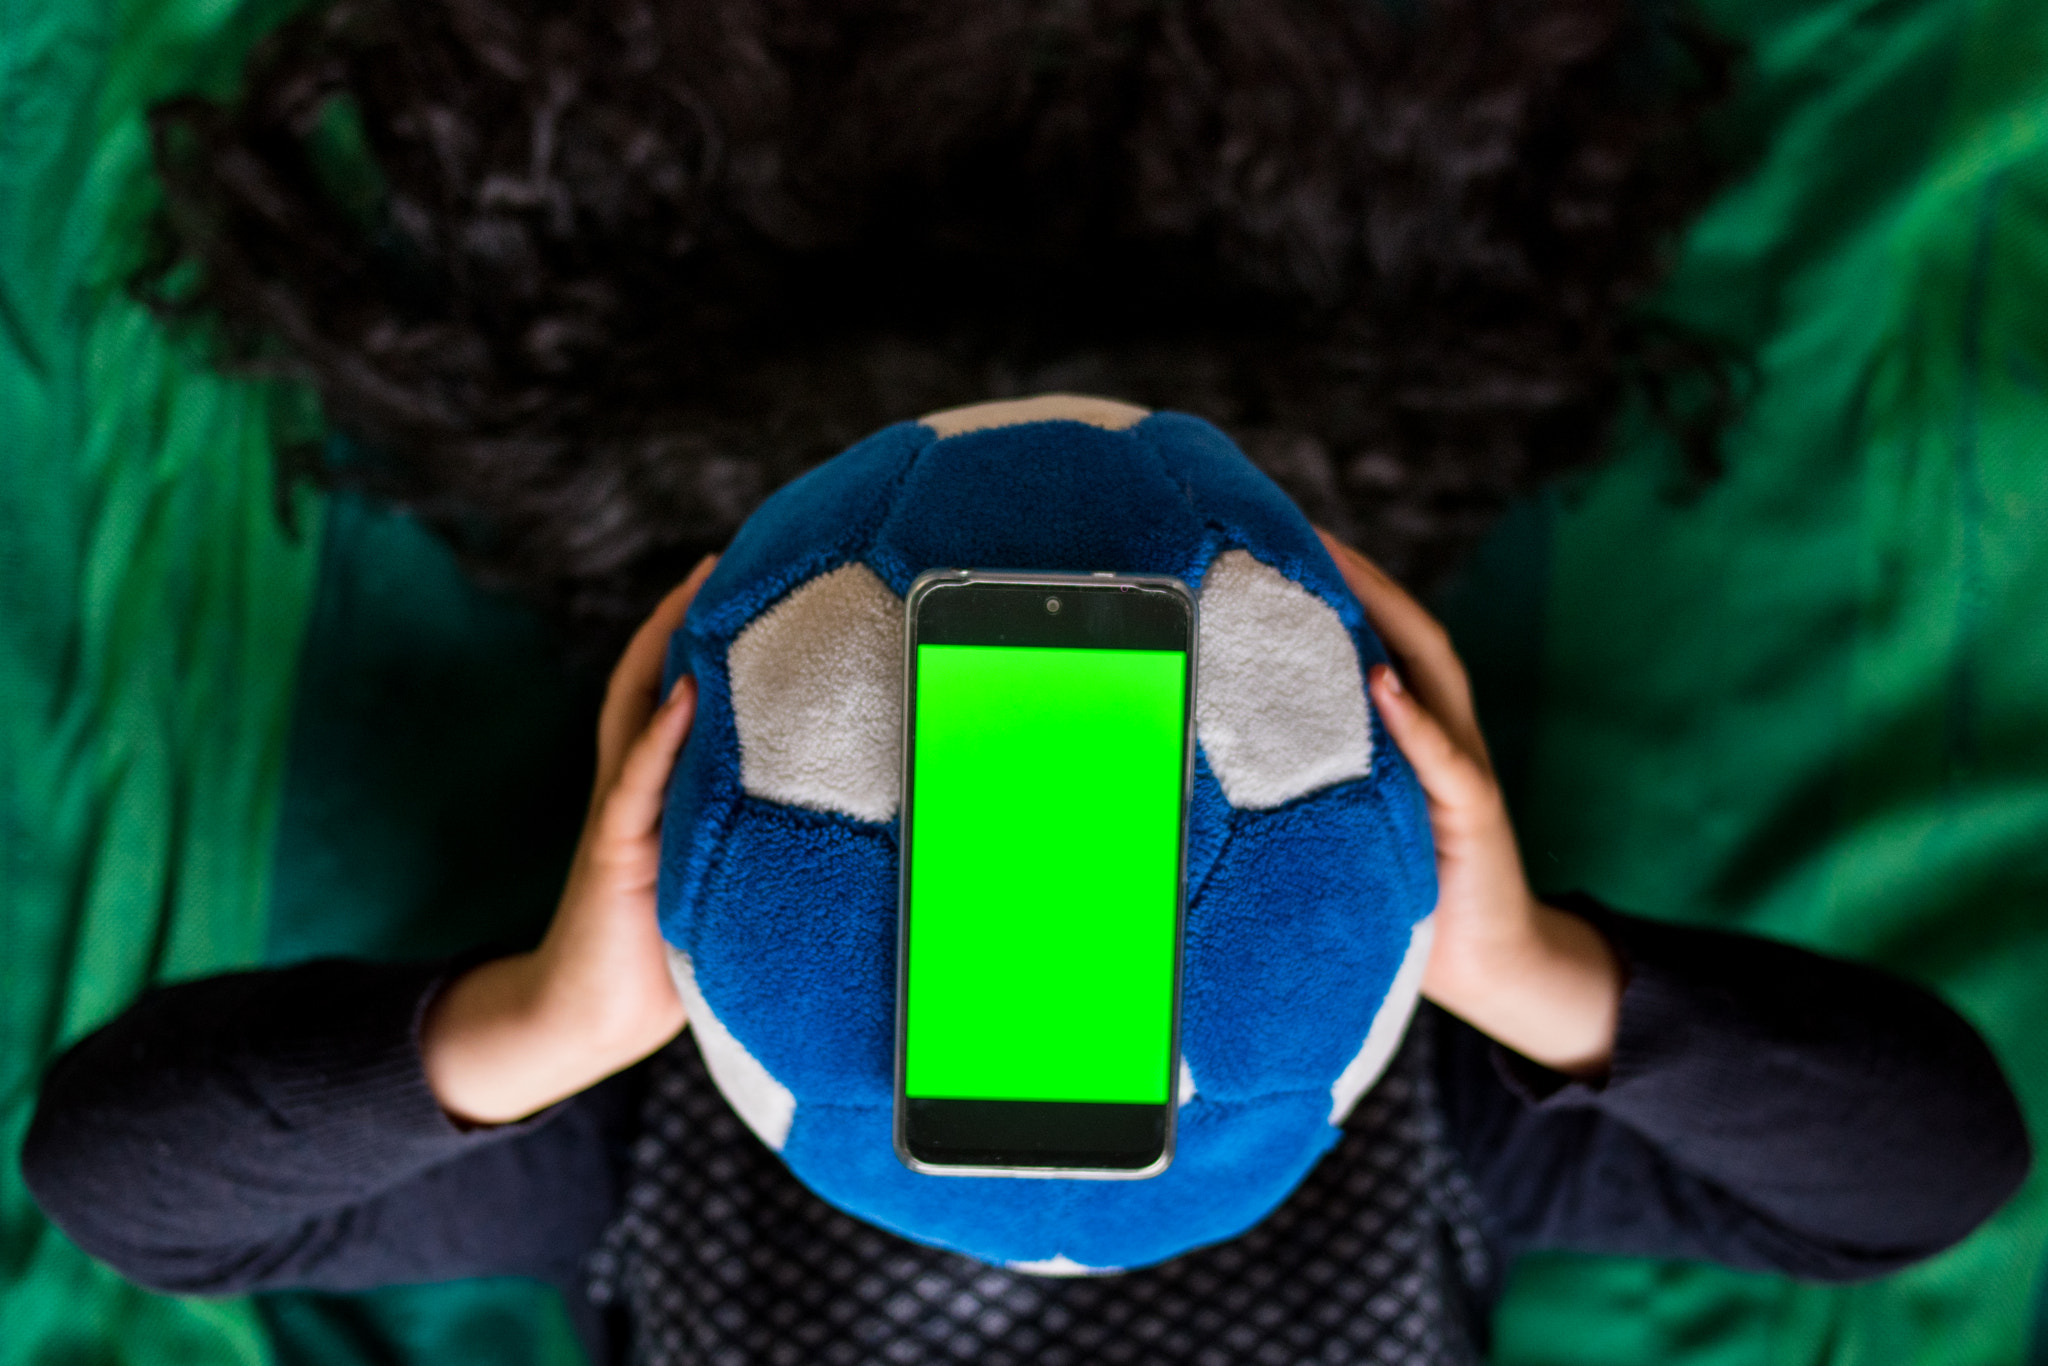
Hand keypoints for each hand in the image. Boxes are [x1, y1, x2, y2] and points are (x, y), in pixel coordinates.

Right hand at [421, 556, 716, 1123]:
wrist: (591, 1019)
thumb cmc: (662, 954)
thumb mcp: (711, 878)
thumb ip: (741, 837)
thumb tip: (826, 812)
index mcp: (657, 792)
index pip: (672, 696)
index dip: (694, 638)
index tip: (737, 583)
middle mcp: (632, 788)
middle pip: (646, 683)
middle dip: (678, 620)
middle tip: (719, 560)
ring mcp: (620, 816)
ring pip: (636, 715)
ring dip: (666, 653)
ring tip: (699, 594)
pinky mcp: (615, 854)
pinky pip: (637, 783)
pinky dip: (660, 735)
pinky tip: (687, 694)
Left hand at [1318, 531, 1619, 1077]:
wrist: (1488, 962)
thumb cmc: (1408, 889)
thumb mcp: (1351, 820)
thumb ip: (1314, 777)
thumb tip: (1220, 752)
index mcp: (1411, 731)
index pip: (1380, 638)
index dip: (1341, 586)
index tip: (1284, 540)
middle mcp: (1443, 732)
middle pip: (1409, 633)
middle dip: (1362, 577)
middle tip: (1304, 531)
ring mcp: (1463, 767)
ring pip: (1432, 676)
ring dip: (1389, 619)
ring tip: (1343, 573)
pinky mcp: (1474, 812)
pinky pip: (1445, 758)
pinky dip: (1414, 719)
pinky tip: (1382, 683)